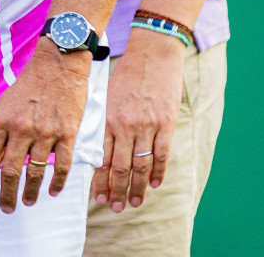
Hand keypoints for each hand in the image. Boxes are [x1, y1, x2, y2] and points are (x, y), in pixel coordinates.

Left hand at [0, 37, 91, 212]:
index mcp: (0, 121)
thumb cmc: (28, 85)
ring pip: (35, 172)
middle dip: (6, 194)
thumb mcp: (4, 104)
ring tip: (27, 202)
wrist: (58, 65)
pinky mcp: (67, 134)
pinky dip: (57, 182)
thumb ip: (0, 131)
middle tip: (5, 208)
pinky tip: (52, 191)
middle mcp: (20, 129)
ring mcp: (44, 133)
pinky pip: (62, 166)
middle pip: (10, 172)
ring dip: (30, 192)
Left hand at [92, 30, 184, 212]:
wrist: (152, 55)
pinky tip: (154, 184)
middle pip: (120, 167)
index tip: (98, 197)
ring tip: (133, 203)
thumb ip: (103, 122)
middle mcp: (125, 126)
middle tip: (115, 207)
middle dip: (116, 190)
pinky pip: (162, 154)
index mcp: (107, 119)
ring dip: (137, 187)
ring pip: (141, 165)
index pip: (101, 158)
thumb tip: (97, 146)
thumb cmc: (126, 75)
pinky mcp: (166, 124)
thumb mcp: (106, 97)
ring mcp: (147, 126)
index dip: (100, 180)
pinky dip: (158, 172)